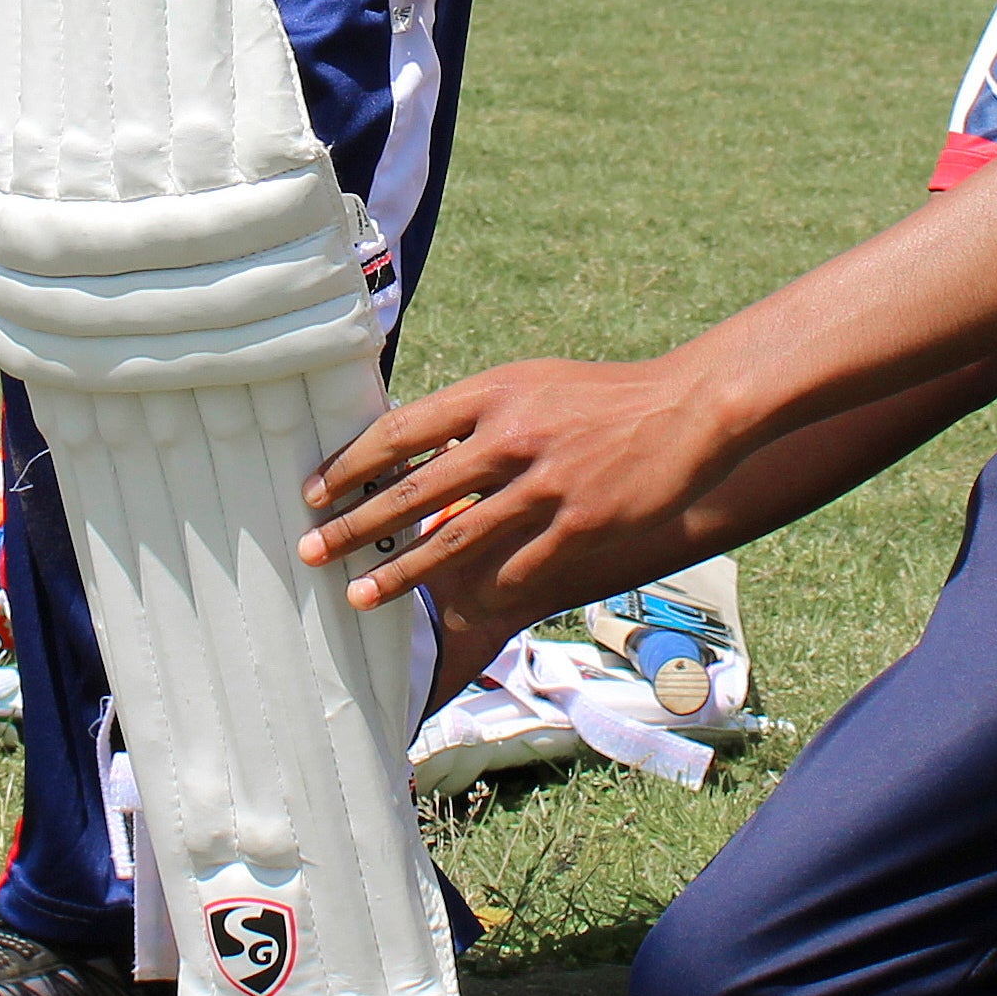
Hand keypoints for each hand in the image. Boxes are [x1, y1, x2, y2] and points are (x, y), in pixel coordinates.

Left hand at [299, 353, 715, 621]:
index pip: (400, 431)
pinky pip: (514, 570)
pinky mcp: (579, 524)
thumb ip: (475, 415)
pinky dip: (478, 594)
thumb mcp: (531, 384)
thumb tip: (412, 449)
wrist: (685, 409)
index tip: (313, 491)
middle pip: (413, 491)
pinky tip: (450, 611)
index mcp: (493, 395)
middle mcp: (511, 437)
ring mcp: (546, 484)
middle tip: (311, 552)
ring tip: (360, 596)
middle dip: (354, 526)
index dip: (350, 464)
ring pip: (453, 541)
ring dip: (399, 573)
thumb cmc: (600, 397)